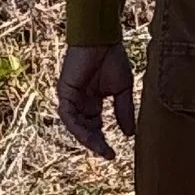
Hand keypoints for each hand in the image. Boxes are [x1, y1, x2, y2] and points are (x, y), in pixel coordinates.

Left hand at [57, 44, 136, 159]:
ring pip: (75, 126)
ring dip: (87, 138)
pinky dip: (77, 127)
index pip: (95, 127)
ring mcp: (70, 97)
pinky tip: (89, 136)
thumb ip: (123, 111)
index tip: (113, 155)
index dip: (103, 141)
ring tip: (100, 148)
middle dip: (96, 143)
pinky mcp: (64, 92)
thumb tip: (129, 135)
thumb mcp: (122, 90)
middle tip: (107, 154)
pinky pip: (68, 116)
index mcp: (92, 101)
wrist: (103, 39)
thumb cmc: (113, 58)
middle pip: (85, 129)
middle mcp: (80, 102)